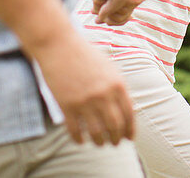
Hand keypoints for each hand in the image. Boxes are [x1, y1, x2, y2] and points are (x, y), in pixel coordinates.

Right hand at [31, 28, 134, 145]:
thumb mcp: (109, 67)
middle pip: (114, 127)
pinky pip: (75, 131)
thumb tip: (125, 111)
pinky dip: (79, 139)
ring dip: (99, 142)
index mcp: (117, 84)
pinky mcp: (67, 106)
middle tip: (114, 143)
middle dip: (116, 139)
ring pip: (96, 133)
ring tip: (99, 143)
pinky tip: (81, 141)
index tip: (129, 138)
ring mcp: (84, 101)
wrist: (59, 45)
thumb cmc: (85, 55)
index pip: (129, 114)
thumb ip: (118, 88)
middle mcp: (103, 95)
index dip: (130, 129)